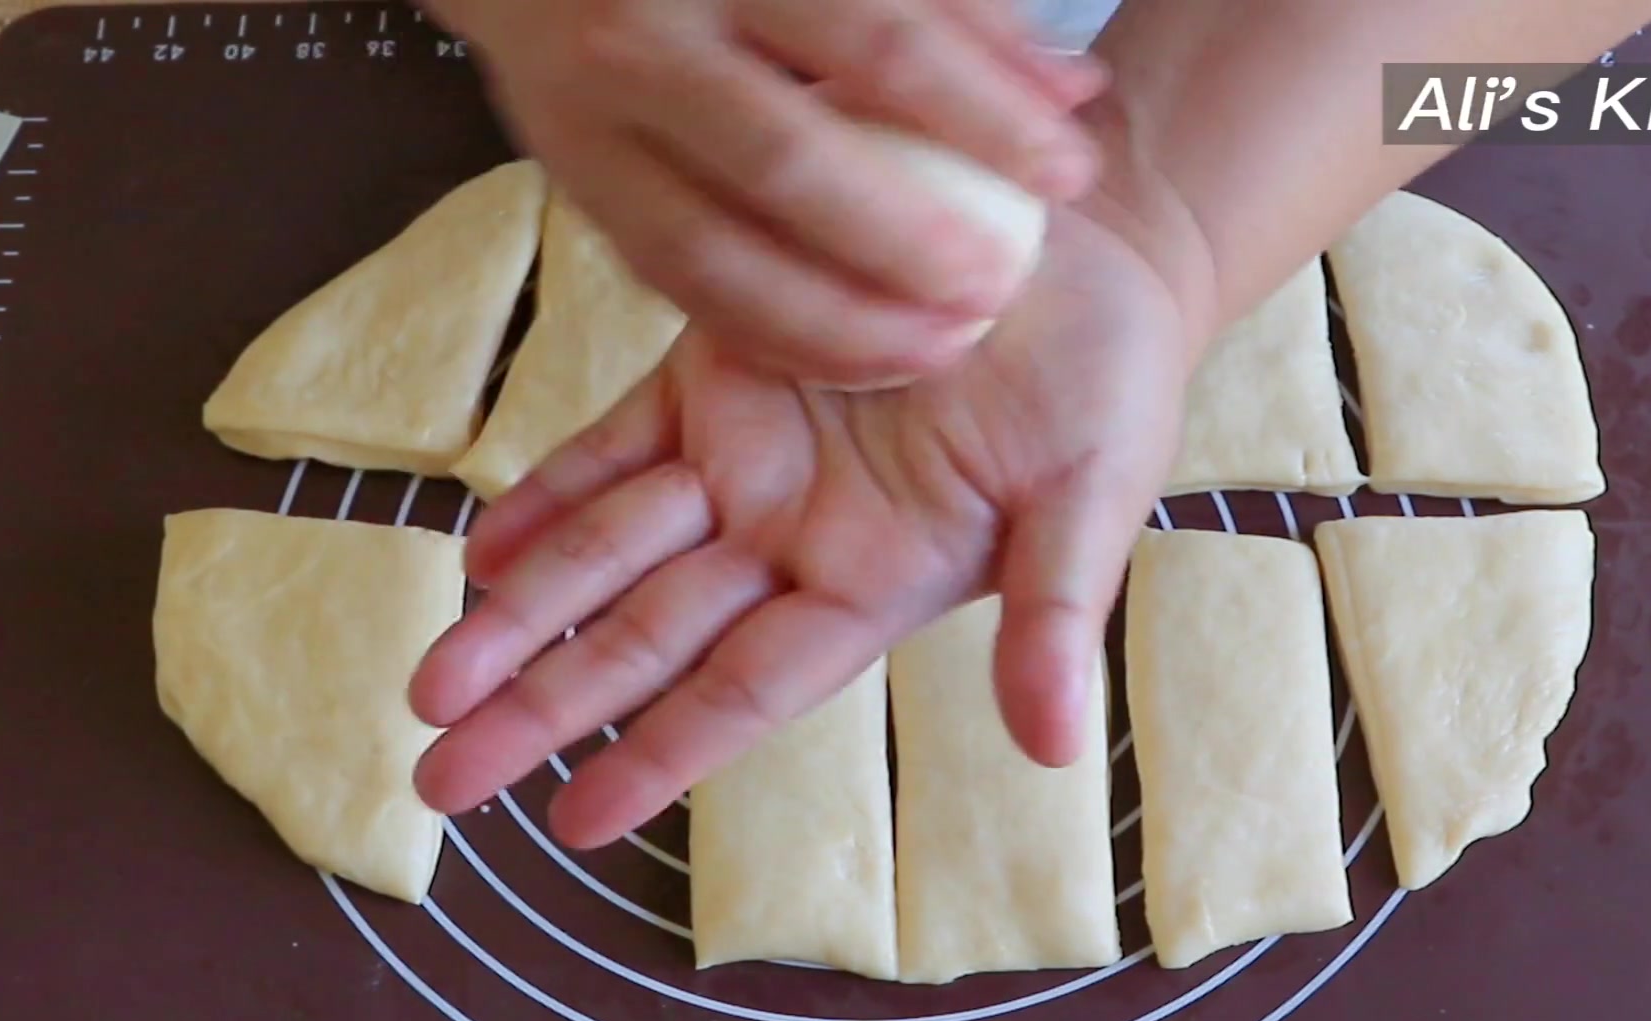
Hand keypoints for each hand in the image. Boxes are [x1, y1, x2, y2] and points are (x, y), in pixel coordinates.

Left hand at [405, 190, 1206, 848]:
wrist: (1085, 250)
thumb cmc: (1107, 379)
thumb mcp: (1091, 496)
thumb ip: (1056, 615)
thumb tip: (1054, 746)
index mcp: (875, 582)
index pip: (747, 688)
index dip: (662, 753)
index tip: (574, 821)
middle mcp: (794, 535)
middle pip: (647, 636)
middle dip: (545, 706)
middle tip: (442, 775)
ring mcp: (749, 454)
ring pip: (609, 547)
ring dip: (520, 611)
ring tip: (432, 680)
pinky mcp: (721, 366)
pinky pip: (618, 440)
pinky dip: (553, 490)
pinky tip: (485, 544)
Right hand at [422, 0, 1107, 384]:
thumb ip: (954, 6)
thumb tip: (1070, 91)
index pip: (881, 42)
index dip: (987, 115)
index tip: (1072, 174)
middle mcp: (644, 40)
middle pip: (789, 164)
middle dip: (906, 245)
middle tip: (996, 290)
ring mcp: (593, 124)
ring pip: (716, 255)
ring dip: (834, 322)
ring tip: (937, 349)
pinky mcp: (578, 189)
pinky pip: (676, 286)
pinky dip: (765, 331)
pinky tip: (846, 356)